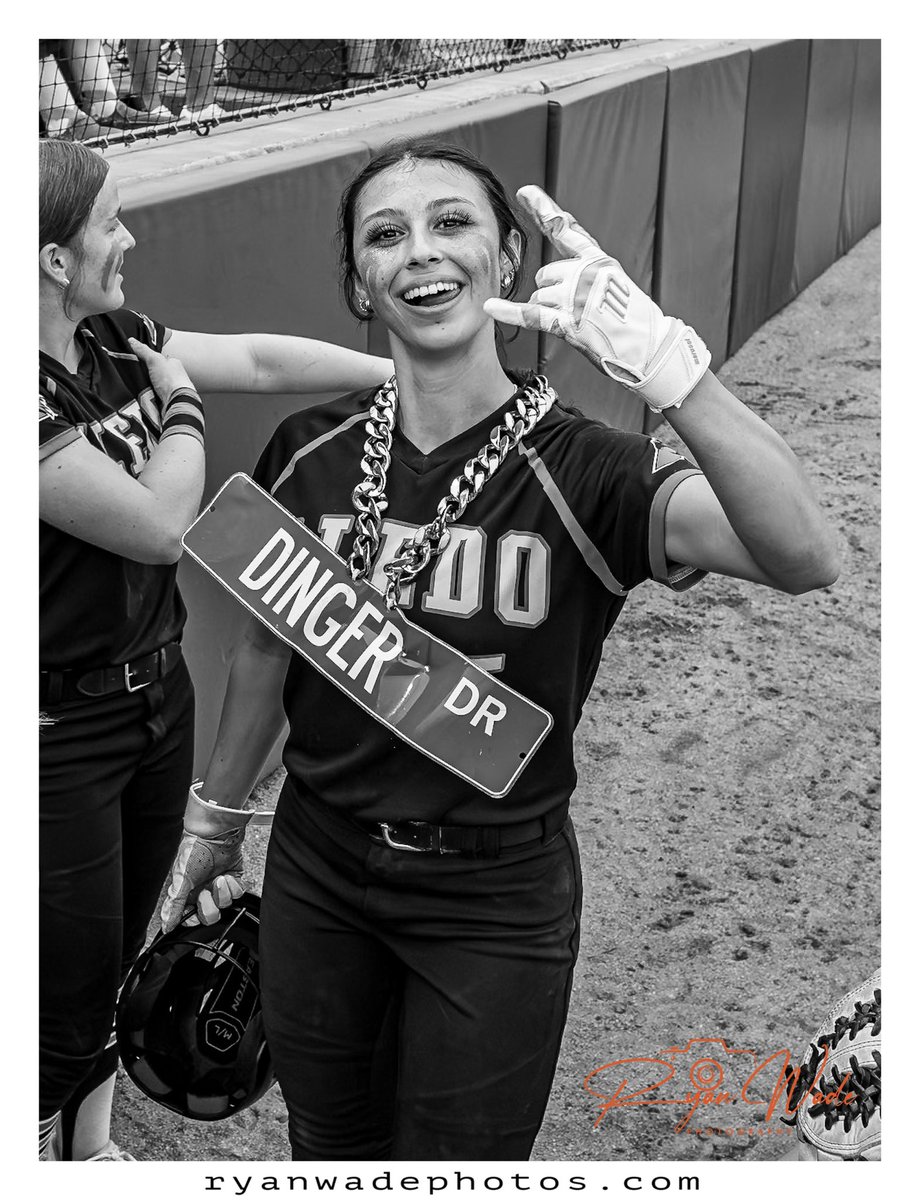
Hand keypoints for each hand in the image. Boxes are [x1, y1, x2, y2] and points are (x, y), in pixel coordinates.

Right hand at [128, 338, 196, 402]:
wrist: (177, 403)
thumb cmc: (172, 381)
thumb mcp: (155, 359)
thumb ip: (143, 350)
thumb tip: (132, 341)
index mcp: (174, 364)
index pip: (158, 358)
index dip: (147, 358)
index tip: (137, 359)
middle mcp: (173, 377)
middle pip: (154, 373)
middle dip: (145, 374)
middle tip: (138, 375)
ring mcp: (169, 390)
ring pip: (152, 386)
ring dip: (146, 386)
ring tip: (141, 386)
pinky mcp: (165, 401)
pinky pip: (152, 397)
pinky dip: (147, 397)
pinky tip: (145, 396)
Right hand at [160, 784, 248, 932]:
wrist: (216, 832)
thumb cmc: (194, 849)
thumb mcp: (181, 879)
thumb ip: (174, 904)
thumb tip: (166, 926)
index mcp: (187, 893)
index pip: (190, 918)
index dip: (193, 920)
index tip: (194, 915)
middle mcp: (203, 890)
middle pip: (210, 916)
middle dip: (209, 908)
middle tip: (205, 893)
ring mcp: (219, 886)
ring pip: (225, 905)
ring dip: (222, 894)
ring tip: (218, 879)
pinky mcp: (234, 879)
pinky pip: (237, 893)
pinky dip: (233, 887)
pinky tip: (227, 876)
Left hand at [483, 186, 710, 411]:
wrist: (654, 349)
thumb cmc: (634, 322)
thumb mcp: (615, 285)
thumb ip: (585, 272)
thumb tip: (549, 277)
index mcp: (598, 261)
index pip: (566, 230)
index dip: (543, 209)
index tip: (524, 192)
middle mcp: (587, 273)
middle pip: (545, 276)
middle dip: (552, 295)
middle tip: (580, 311)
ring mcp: (579, 297)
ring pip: (540, 298)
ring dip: (551, 313)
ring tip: (580, 323)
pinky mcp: (573, 322)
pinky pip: (533, 315)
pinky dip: (510, 312)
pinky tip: (491, 307)